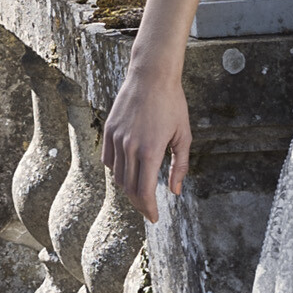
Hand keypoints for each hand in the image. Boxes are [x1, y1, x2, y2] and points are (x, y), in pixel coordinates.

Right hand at [102, 63, 189, 222]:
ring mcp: (116, 139)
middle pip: (129, 189)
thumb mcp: (184, 136)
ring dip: (128, 189)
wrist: (151, 75)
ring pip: (117, 176)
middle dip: (139, 204)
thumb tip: (175, 192)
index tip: (154, 217)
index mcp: (149, 151)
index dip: (149, 209)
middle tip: (149, 210)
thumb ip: (180, 166)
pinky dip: (117, 171)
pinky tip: (128, 172)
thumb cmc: (172, 103)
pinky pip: (109, 160)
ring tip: (140, 193)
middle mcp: (129, 147)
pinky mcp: (109, 130)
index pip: (145, 192)